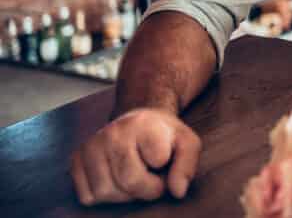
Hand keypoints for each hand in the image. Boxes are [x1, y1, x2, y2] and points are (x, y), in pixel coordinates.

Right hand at [70, 107, 201, 205]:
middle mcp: (113, 132)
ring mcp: (91, 145)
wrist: (137, 122)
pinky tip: (116, 179)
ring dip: (124, 195)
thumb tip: (178, 192)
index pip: (157, 160)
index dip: (166, 171)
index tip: (165, 163)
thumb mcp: (187, 143)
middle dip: (147, 189)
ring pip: (105, 192)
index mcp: (143, 124)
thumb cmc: (163, 136)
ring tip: (134, 177)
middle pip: (129, 182)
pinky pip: (88, 196)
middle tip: (152, 178)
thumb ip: (187, 166)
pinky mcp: (76, 159)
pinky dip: (105, 196)